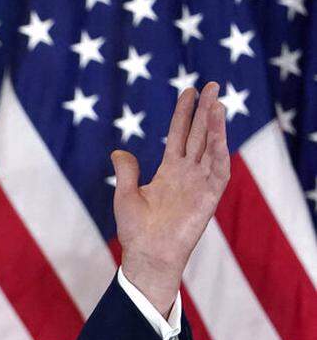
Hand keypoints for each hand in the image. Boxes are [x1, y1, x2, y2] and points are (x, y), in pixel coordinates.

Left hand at [111, 82, 229, 316]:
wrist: (147, 255)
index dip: (184, 114)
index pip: (179, 135)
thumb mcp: (125, 194)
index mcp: (169, 171)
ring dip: (215, 126)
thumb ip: (126, 171)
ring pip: (211, 148)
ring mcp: (199, 184)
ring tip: (217, 102)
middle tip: (213, 85)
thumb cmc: (135, 230)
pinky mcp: (208, 197)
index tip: (188, 92)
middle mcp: (187, 174)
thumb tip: (119, 151)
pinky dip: (219, 150)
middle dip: (205, 111)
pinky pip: (217, 170)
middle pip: (199, 135)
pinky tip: (218, 132)